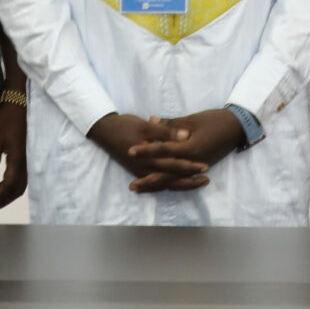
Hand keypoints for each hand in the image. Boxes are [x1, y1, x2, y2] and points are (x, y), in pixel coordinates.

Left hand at [0, 101, 26, 210]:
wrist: (18, 103)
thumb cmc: (5, 119)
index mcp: (17, 159)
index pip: (10, 185)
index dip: (0, 196)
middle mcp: (25, 162)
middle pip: (18, 188)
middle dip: (5, 199)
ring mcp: (27, 158)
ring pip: (23, 183)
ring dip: (10, 194)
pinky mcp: (25, 154)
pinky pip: (23, 176)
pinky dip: (15, 185)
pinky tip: (6, 184)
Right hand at [88, 114, 210, 191]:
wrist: (103, 130)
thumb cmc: (125, 125)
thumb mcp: (146, 126)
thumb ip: (166, 132)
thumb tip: (186, 136)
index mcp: (148, 159)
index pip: (174, 165)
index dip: (190, 166)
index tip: (205, 167)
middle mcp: (145, 169)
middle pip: (171, 179)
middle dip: (189, 180)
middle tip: (206, 179)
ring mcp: (140, 172)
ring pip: (164, 183)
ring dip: (180, 183)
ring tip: (196, 182)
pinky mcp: (138, 170)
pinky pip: (156, 181)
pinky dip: (168, 182)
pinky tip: (176, 183)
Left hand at [130, 110, 245, 190]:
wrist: (238, 127)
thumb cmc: (215, 120)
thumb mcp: (192, 119)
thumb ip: (171, 123)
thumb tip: (152, 119)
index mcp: (190, 147)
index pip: (164, 150)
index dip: (147, 151)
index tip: (131, 151)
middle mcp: (193, 161)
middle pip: (168, 174)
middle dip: (149, 180)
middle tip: (133, 186)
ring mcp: (197, 166)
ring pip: (175, 179)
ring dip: (158, 184)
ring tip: (142, 188)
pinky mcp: (200, 166)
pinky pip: (182, 177)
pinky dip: (171, 181)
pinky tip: (160, 182)